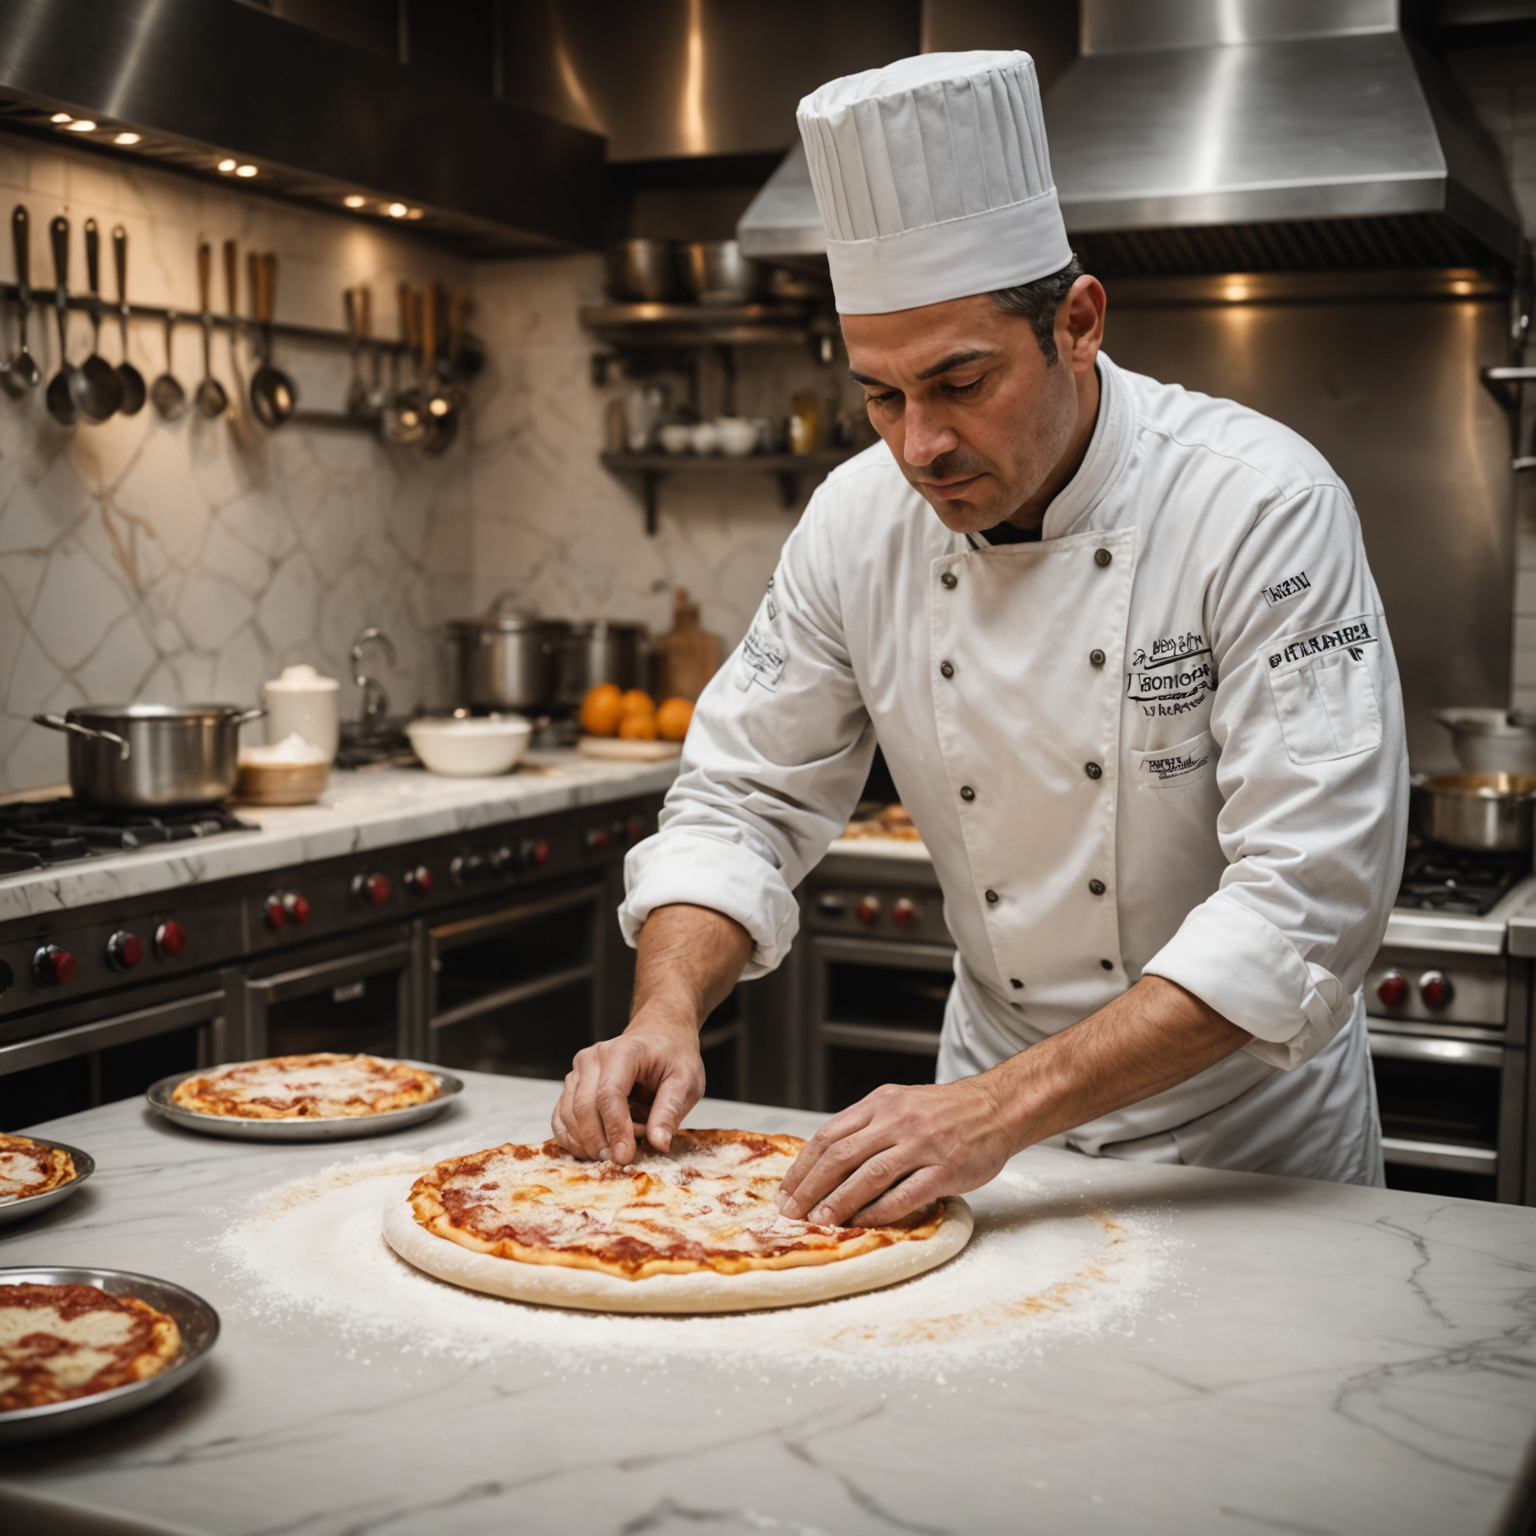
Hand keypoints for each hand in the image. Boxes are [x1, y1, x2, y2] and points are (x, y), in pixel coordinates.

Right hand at [551, 1014, 704, 1164]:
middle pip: (583, 1108)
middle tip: (621, 1160)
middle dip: (600, 1142)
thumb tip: (658, 1143)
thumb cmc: (673, 1056)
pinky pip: (561, 1118)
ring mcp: (578, 1071)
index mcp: (623, 1052)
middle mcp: (593, 1058)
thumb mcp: (686, 1081)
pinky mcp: (572, 1086)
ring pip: (568, 1116)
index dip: (615, 1130)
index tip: (625, 1157)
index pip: (609, 1095)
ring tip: (616, 1149)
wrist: (659, 1036)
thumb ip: (670, 1111)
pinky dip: (573, 1140)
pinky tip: (594, 1150)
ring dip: (588, 1142)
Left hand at [776, 1077, 1015, 1227]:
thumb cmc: (947, 1111)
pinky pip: (905, 1194)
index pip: (829, 1135)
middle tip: (792, 1212)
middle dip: (810, 1187)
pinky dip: (880, 1211)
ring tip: (820, 1222)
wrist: (997, 1107)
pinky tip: (863, 1222)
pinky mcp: (945, 1169)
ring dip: (839, 1202)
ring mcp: (922, 1144)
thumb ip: (868, 1127)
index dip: (803, 1166)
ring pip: (868, 1175)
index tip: (787, 1190)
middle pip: (840, 1156)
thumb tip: (828, 1162)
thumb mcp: (900, 1104)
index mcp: (881, 1103)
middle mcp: (897, 1120)